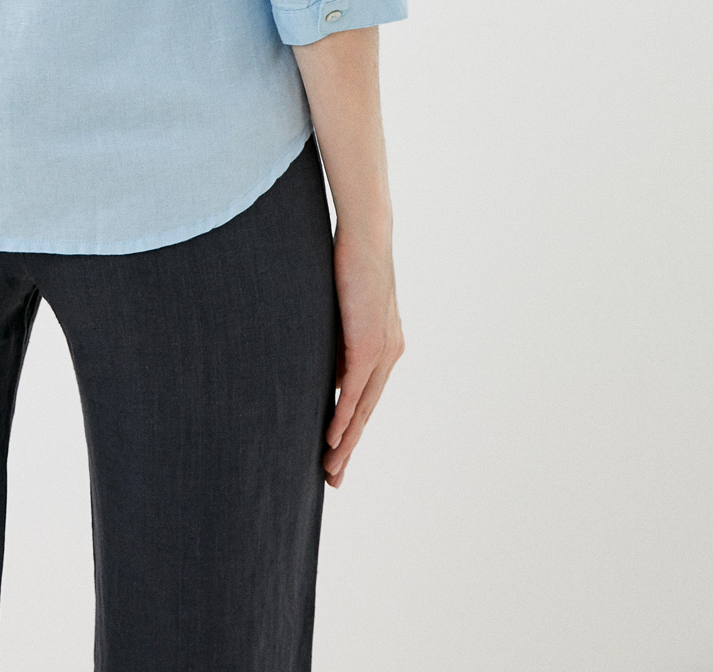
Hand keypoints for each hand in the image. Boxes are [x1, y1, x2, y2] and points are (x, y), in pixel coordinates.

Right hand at [324, 224, 403, 486]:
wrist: (367, 234)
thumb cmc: (349, 262)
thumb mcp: (340, 309)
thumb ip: (335, 340)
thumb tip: (323, 368)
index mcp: (383, 346)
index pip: (365, 397)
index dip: (351, 428)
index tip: (334, 453)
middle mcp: (389, 354)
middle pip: (366, 412)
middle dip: (348, 448)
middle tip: (333, 478)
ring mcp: (382, 351)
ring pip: (362, 408)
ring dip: (345, 442)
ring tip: (330, 469)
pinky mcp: (369, 343)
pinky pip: (356, 390)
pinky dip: (344, 416)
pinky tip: (332, 438)